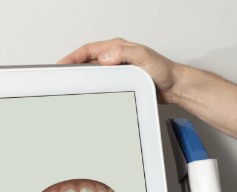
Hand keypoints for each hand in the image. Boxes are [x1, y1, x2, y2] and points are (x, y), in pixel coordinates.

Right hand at [57, 38, 180, 103]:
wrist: (174, 87)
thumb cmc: (163, 71)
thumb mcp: (144, 57)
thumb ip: (124, 54)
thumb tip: (105, 56)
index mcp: (117, 48)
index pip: (89, 50)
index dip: (73, 57)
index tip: (62, 65)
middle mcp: (116, 59)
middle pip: (88, 63)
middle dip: (73, 69)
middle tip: (62, 78)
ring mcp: (118, 72)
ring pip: (95, 76)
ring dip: (84, 82)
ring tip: (73, 89)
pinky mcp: (122, 84)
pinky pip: (104, 87)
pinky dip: (95, 91)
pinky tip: (91, 97)